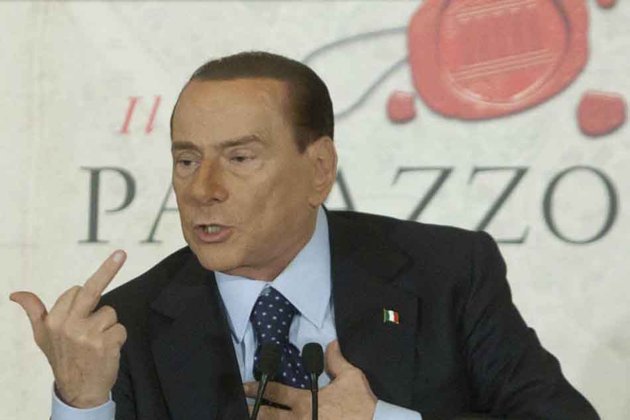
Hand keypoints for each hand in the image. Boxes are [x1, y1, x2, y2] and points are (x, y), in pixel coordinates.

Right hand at [9, 250, 127, 407]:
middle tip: (121, 253)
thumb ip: (33, 311)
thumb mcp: (42, 336)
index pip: (76, 291)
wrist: (79, 390)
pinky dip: (119, 337)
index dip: (82, 298)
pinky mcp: (107, 343)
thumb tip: (15, 294)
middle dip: (108, 269)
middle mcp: (70, 326)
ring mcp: (89, 335)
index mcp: (54, 321)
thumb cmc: (62, 358)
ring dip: (108, 325)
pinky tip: (107, 350)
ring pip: (110, 312)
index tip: (85, 299)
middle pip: (92, 290)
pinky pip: (121, 328)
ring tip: (97, 342)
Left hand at [244, 340, 376, 418]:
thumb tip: (331, 343)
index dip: (257, 389)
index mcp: (306, 402)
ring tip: (250, 419)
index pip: (275, 392)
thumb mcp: (351, 377)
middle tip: (240, 407)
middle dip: (253, 411)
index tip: (244, 387)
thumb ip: (336, 360)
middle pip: (268, 416)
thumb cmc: (362, 404)